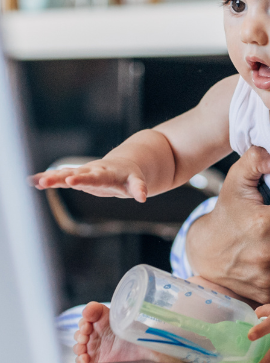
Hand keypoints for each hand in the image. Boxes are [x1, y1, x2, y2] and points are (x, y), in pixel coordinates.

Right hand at [31, 158, 148, 201]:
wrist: (123, 165)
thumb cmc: (129, 176)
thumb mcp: (136, 182)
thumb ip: (139, 188)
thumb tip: (143, 197)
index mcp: (106, 173)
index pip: (95, 176)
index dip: (83, 178)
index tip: (71, 180)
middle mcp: (91, 171)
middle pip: (76, 174)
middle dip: (62, 177)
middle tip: (48, 180)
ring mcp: (82, 173)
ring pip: (65, 174)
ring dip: (51, 178)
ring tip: (36, 182)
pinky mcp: (76, 177)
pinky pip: (60, 178)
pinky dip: (47, 178)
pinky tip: (32, 181)